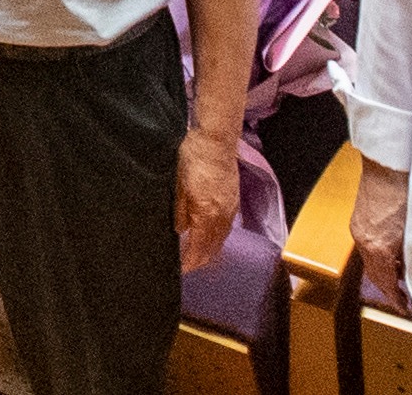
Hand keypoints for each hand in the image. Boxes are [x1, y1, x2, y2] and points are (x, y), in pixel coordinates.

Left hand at [174, 125, 239, 275]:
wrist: (216, 140)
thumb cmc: (192, 158)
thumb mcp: (178, 185)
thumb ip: (180, 211)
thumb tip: (179, 231)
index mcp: (206, 214)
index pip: (199, 248)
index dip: (190, 262)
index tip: (180, 271)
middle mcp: (222, 216)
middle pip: (213, 249)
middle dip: (200, 262)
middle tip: (187, 268)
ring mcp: (230, 209)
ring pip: (221, 240)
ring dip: (209, 251)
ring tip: (196, 258)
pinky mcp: (234, 201)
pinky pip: (226, 228)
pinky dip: (217, 238)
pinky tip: (209, 237)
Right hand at [348, 163, 408, 315]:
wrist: (388, 165)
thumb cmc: (405, 192)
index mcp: (378, 246)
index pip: (385, 282)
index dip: (395, 298)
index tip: (404, 308)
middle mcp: (363, 240)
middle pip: (374, 274)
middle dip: (388, 288)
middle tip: (403, 297)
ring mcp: (359, 229)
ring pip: (369, 260)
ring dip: (383, 271)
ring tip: (401, 275)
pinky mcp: (359, 219)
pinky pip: (366, 246)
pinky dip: (378, 256)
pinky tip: (392, 253)